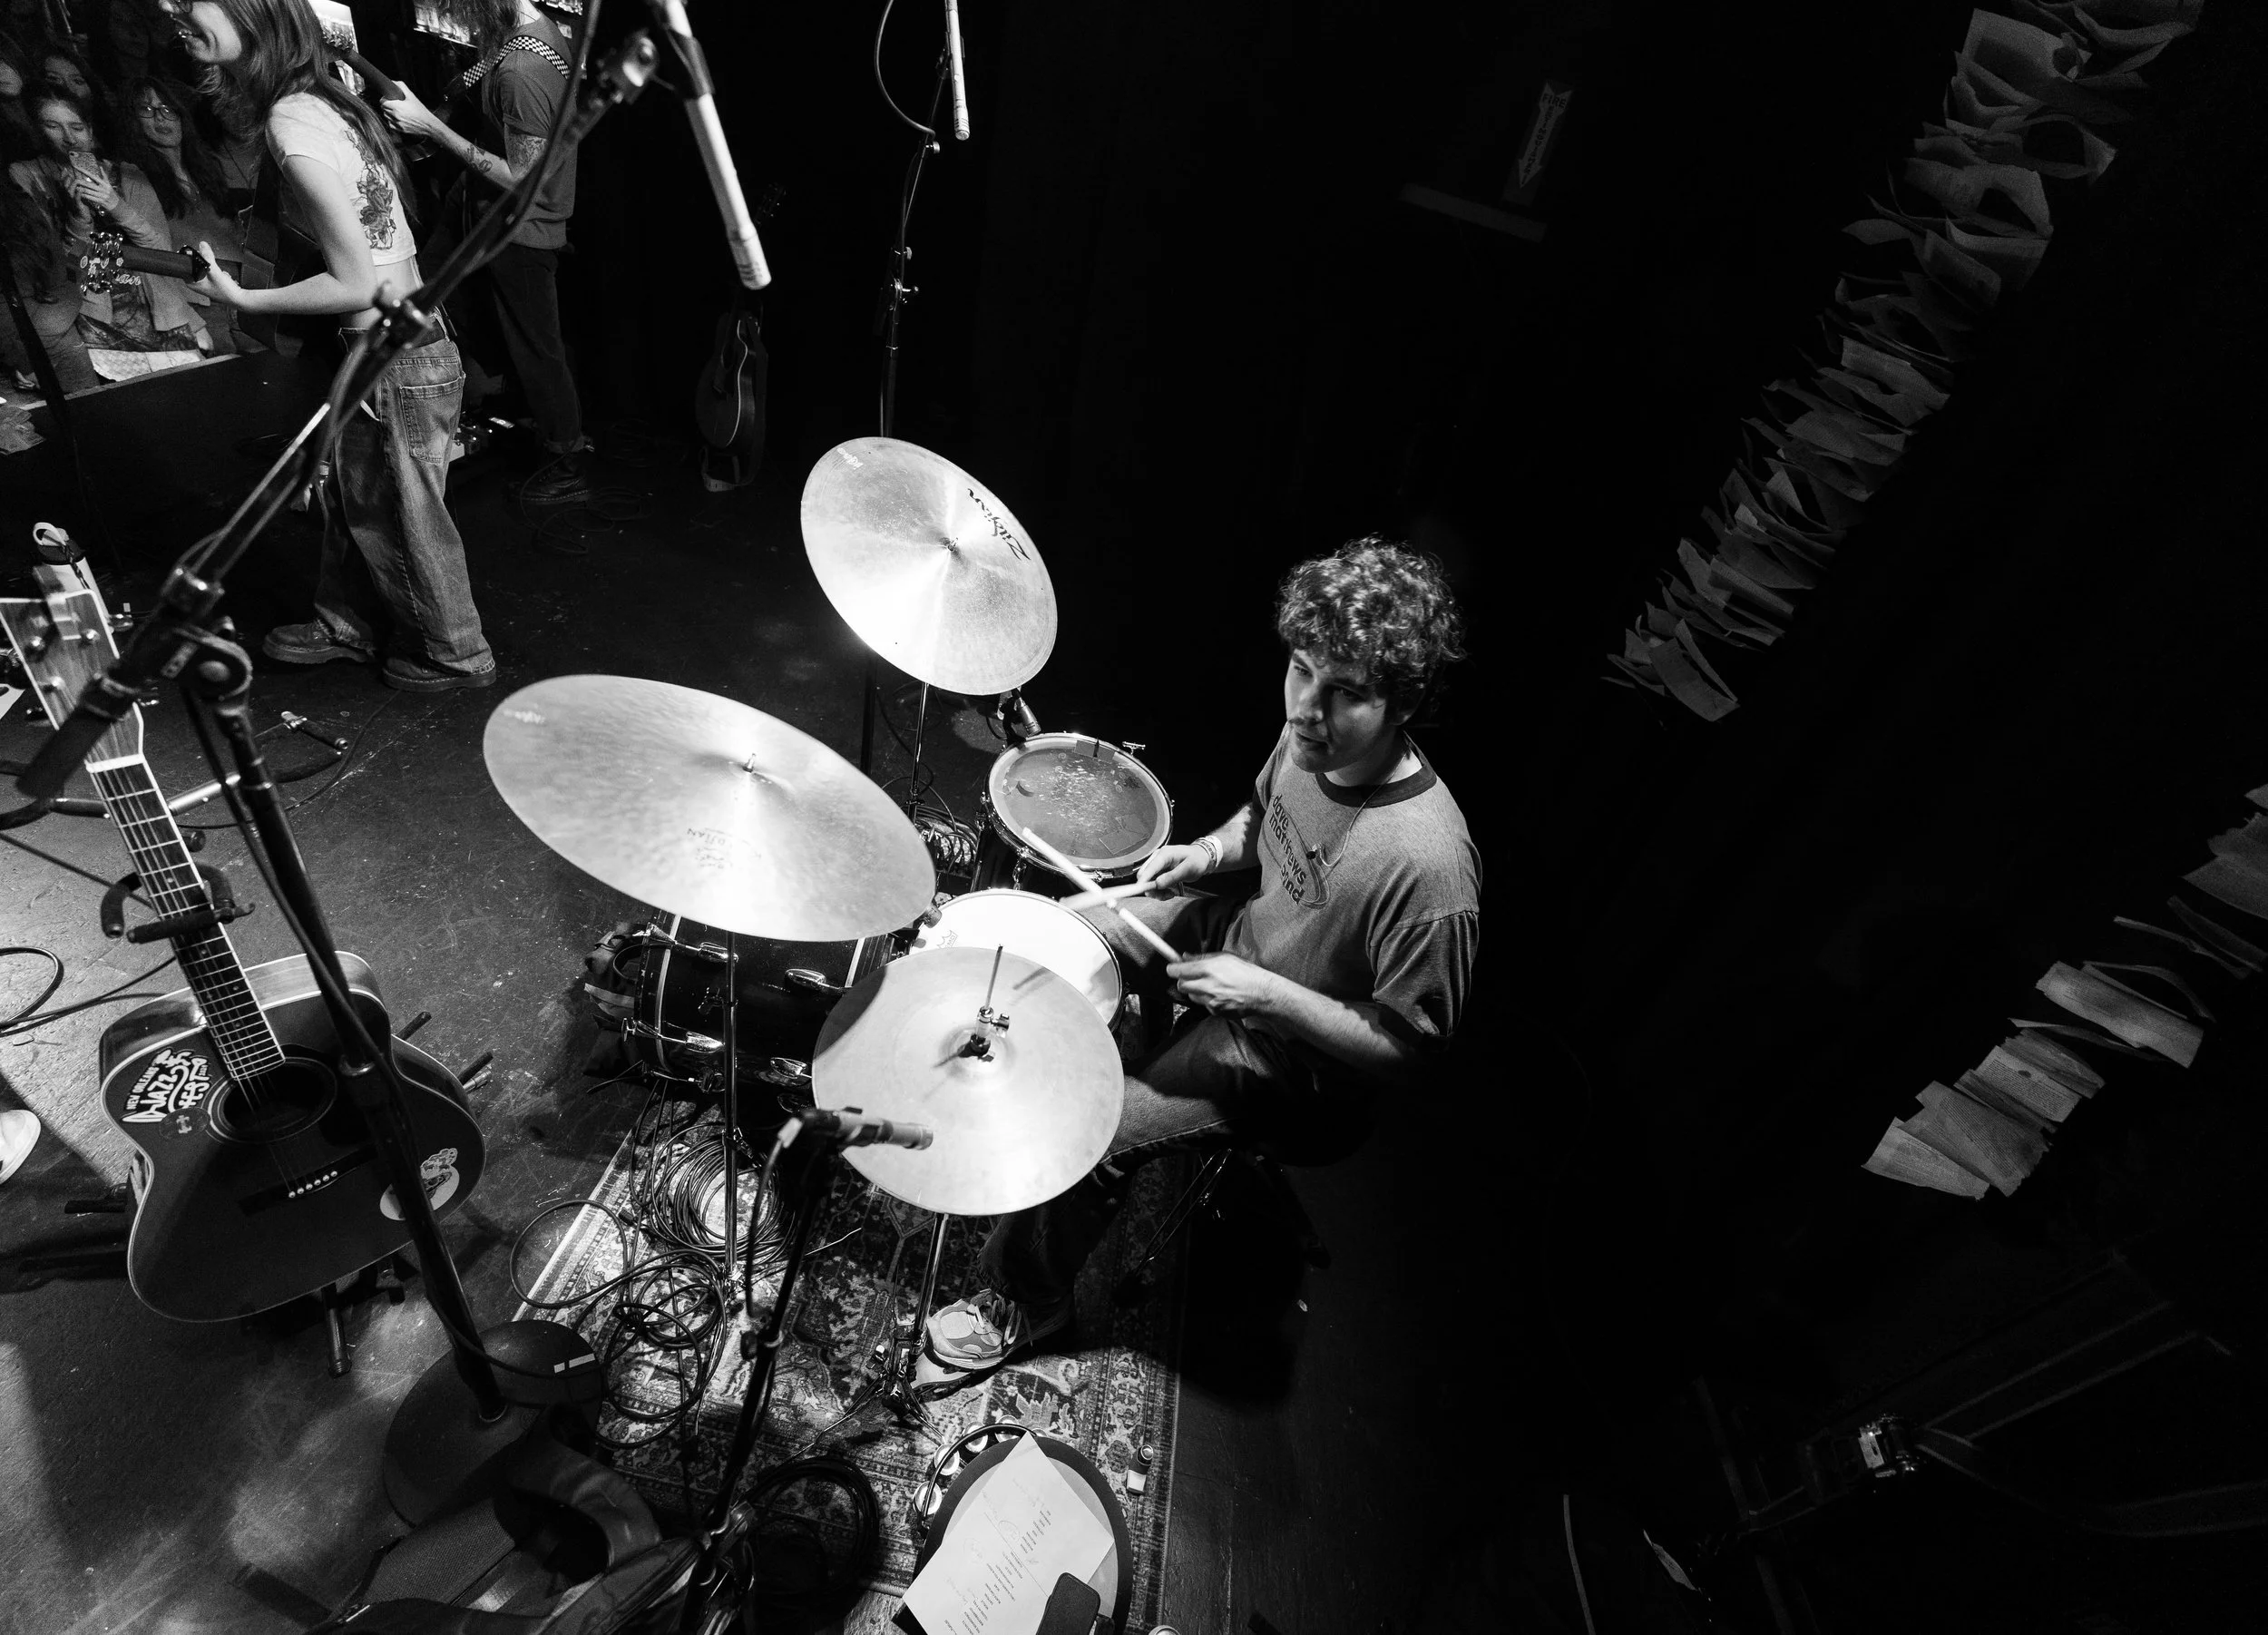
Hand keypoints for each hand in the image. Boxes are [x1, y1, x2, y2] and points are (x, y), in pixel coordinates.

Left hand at [67, 166, 119, 215]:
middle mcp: (103, 189)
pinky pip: (89, 197)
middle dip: (80, 182)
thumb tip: (100, 167)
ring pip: (88, 191)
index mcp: (104, 183)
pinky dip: (84, 196)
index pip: (92, 176)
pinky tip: (80, 194)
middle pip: (89, 184)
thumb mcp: (109, 184)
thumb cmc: (111, 193)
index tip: (76, 167)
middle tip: (74, 180)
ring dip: (80, 189)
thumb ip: (104, 176)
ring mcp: (102, 195)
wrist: (116, 205)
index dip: (84, 171)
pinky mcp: (100, 201)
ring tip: (75, 187)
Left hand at [190, 241, 246, 307]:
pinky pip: (210, 273)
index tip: (198, 254)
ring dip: (211, 267)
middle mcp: (197, 285)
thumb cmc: (226, 291)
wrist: (240, 298)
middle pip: (195, 266)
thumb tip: (202, 245)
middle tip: (211, 263)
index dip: (191, 259)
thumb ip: (208, 258)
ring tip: (218, 272)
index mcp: (192, 284)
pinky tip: (221, 274)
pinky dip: (216, 271)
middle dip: (204, 263)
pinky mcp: (211, 284)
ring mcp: (204, 285)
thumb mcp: (215, 271)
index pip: (186, 266)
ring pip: (203, 269)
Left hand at [380, 84, 444, 142]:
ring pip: (386, 116)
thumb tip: (394, 82)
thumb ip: (402, 87)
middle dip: (386, 105)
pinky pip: (390, 124)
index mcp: (397, 106)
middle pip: (383, 109)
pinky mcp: (399, 129)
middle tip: (393, 104)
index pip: (382, 102)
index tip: (388, 98)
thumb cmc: (421, 111)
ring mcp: (397, 123)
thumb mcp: (412, 96)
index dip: (384, 99)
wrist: (428, 125)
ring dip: (388, 113)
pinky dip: (392, 121)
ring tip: (396, 111)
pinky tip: (398, 118)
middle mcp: (395, 115)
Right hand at [1137, 843, 1210, 891]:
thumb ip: (1172, 876)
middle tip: (1167, 894)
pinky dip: (1160, 891)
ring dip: (1157, 892)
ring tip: (1170, 893)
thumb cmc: (1197, 860)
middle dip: (1152, 889)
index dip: (1142, 881)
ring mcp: (1157, 865)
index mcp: (1164, 854)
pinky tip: (1169, 891)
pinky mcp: (1158, 871)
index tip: (1138, 892)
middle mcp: (1157, 858)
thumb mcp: (1188, 868)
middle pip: (1144, 877)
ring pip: (1148, 882)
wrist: (1201, 857)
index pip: (1148, 869)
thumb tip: (1158, 884)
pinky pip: (1153, 884)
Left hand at [1165, 952, 1281, 1019]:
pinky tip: (1221, 995)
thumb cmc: (1245, 972)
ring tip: (1212, 986)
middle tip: (1193, 977)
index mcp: (1208, 969)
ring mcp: (1210, 1001)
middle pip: (1181, 985)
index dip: (1173, 969)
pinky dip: (1208, 1000)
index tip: (1173, 968)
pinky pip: (1204, 1005)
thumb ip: (1202, 957)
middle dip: (1184, 981)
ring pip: (1192, 996)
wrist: (1261, 993)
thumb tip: (1184, 956)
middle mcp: (1207, 985)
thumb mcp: (1225, 957)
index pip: (1177, 971)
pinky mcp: (1215, 1011)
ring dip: (1196, 991)